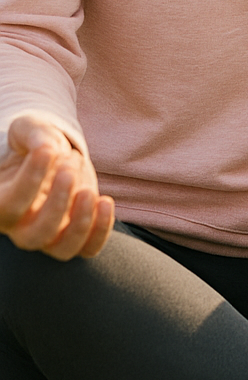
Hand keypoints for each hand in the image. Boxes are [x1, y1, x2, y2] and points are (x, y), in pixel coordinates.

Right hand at [0, 116, 113, 258]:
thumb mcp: (29, 129)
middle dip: (57, 202)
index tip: (48, 149)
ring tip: (88, 190)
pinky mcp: (77, 234)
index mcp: (2, 203)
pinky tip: (105, 201)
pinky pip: (88, 249)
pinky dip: (101, 231)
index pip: (9, 205)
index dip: (29, 180)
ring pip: (63, 250)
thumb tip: (46, 145)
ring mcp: (52, 236)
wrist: (56, 157)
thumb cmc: (35, 144)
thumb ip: (33, 133)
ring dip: (80, 222)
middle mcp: (23, 227)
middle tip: (70, 165)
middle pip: (35, 236)